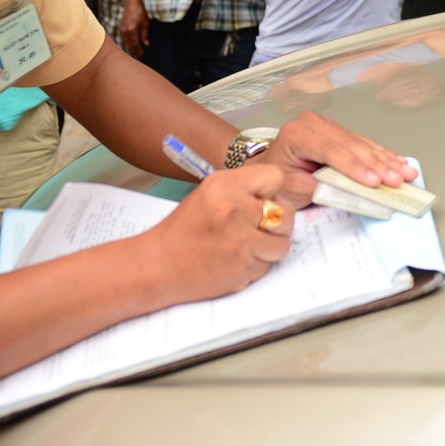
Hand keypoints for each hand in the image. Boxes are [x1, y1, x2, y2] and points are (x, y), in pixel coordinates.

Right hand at [119, 0, 148, 57]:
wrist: (131, 4)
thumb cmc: (140, 12)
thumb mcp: (146, 23)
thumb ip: (145, 35)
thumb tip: (146, 45)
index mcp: (132, 30)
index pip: (135, 44)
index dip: (138, 50)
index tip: (142, 54)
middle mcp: (125, 31)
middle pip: (129, 45)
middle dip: (134, 51)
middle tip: (139, 55)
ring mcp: (121, 29)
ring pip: (125, 43)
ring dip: (130, 48)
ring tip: (135, 52)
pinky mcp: (120, 28)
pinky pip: (123, 39)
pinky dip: (126, 43)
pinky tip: (130, 45)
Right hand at [141, 165, 314, 305]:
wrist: (158, 265)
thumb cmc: (185, 229)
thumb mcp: (210, 192)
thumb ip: (245, 189)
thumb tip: (281, 198)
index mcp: (224, 185)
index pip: (276, 177)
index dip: (271, 191)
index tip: (258, 200)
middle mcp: (234, 210)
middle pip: (286, 213)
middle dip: (277, 222)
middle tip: (255, 227)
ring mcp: (240, 242)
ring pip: (282, 243)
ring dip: (268, 247)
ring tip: (245, 245)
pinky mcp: (242, 268)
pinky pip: (268, 266)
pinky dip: (256, 265)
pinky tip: (236, 260)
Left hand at [267, 110, 416, 188]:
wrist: (268, 170)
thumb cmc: (277, 180)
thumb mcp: (293, 189)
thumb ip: (321, 187)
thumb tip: (351, 192)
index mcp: (297, 134)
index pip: (331, 151)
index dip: (355, 168)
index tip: (375, 182)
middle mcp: (313, 123)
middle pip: (351, 146)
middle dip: (378, 165)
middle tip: (398, 180)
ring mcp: (327, 125)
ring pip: (361, 144)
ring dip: (386, 161)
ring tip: (406, 173)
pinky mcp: (338, 131)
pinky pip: (363, 143)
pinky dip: (382, 155)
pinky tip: (399, 162)